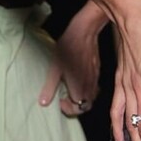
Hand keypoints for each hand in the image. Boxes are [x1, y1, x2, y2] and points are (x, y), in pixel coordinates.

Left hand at [39, 1, 104, 116]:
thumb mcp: (54, 68)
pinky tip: (78, 80)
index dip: (68, 108)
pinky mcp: (97, 72)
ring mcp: (95, 79)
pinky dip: (86, 90)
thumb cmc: (68, 47)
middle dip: (75, 106)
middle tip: (65, 98)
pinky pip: (94, 88)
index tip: (60, 100)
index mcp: (79, 88)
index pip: (78, 109)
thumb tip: (43, 102)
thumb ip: (50, 87)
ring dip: (81, 98)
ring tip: (70, 90)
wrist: (84, 32)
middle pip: (86, 106)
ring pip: (91, 98)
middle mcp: (89, 86)